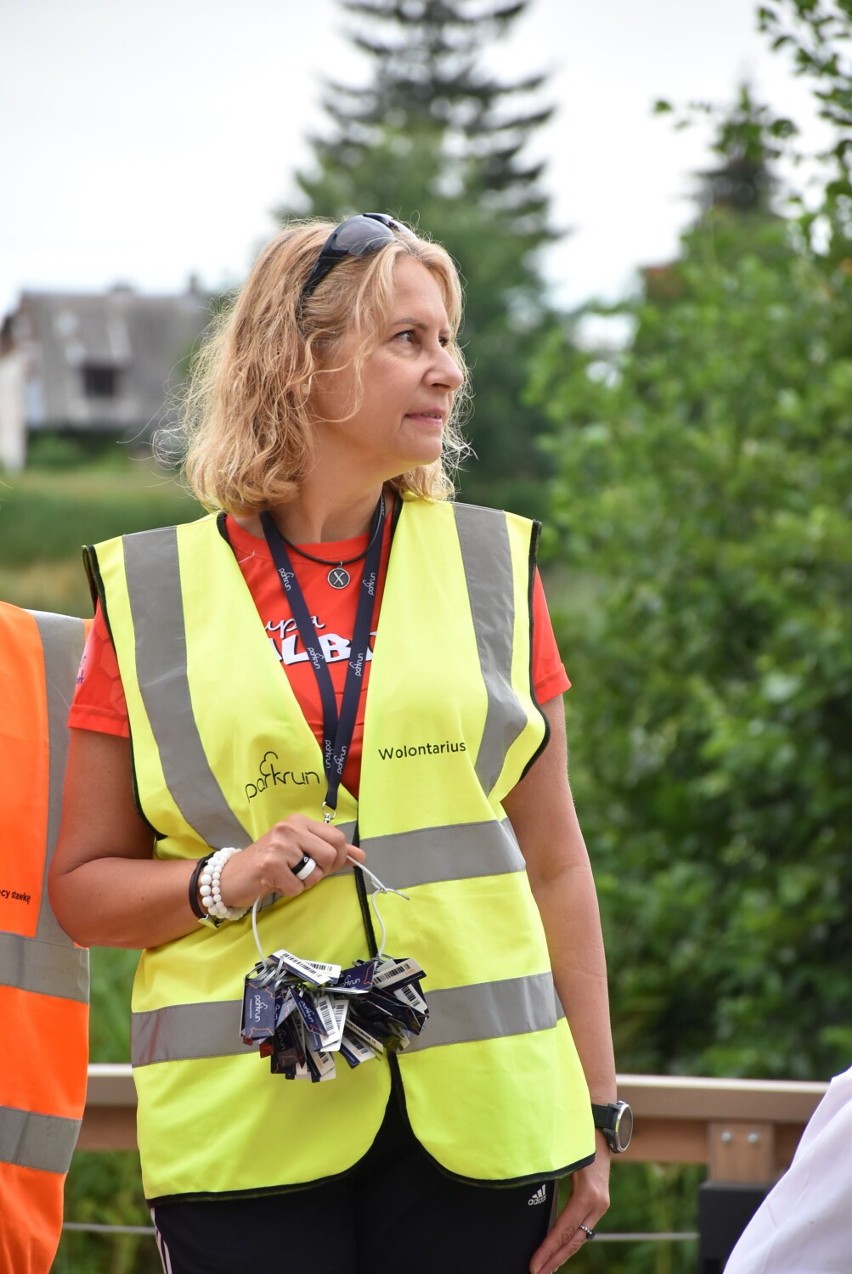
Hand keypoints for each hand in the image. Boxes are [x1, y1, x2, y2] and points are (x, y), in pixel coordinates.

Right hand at [216, 815, 364, 910]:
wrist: (232, 876)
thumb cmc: (269, 863)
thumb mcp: (302, 851)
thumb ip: (331, 851)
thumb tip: (361, 855)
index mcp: (299, 821)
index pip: (337, 837)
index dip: (338, 857)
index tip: (324, 865)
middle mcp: (289, 827)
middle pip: (331, 854)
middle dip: (321, 871)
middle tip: (302, 872)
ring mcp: (279, 844)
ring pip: (315, 872)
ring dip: (304, 882)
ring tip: (286, 876)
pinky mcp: (270, 864)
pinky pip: (297, 887)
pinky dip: (289, 891)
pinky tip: (275, 882)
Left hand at [529, 1134, 610, 1272]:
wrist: (603, 1128)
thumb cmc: (579, 1138)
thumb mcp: (564, 1156)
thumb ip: (546, 1173)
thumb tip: (523, 1183)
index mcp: (588, 1195)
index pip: (565, 1230)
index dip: (549, 1249)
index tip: (535, 1264)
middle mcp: (598, 1204)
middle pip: (574, 1240)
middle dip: (555, 1259)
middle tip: (536, 1273)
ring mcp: (600, 1205)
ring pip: (580, 1237)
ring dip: (562, 1253)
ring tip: (544, 1268)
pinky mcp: (597, 1203)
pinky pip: (582, 1228)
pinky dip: (569, 1241)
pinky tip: (558, 1249)